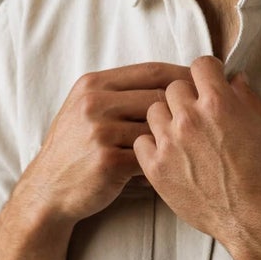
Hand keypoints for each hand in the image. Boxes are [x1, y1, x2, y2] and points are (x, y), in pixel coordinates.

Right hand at [26, 61, 194, 223]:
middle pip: (160, 96)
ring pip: (158, 127)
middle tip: (213, 117)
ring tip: (196, 146)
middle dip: (189, 107)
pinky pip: (151, 157)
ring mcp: (99, 131)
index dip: (184, 76)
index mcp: (93, 84)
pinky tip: (172, 169)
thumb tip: (172, 82)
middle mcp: (94, 103)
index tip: (206, 85)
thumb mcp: (86, 110)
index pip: (151, 70)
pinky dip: (164, 162)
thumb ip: (119, 94)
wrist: (47, 189)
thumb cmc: (75, 149)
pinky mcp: (107, 161)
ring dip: (178, 138)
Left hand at [132, 56, 260, 246]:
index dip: (207, 73)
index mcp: (218, 102)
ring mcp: (169, 143)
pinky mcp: (156, 168)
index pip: (199, 65)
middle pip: (173, 88)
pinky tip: (169, 153)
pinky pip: (141, 141)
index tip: (209, 83)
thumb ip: (248, 98)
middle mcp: (189, 118)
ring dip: (167, 118)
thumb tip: (235, 80)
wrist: (255, 218)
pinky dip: (152, 144)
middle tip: (198, 114)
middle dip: (187, 97)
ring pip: (154, 111)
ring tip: (182, 136)